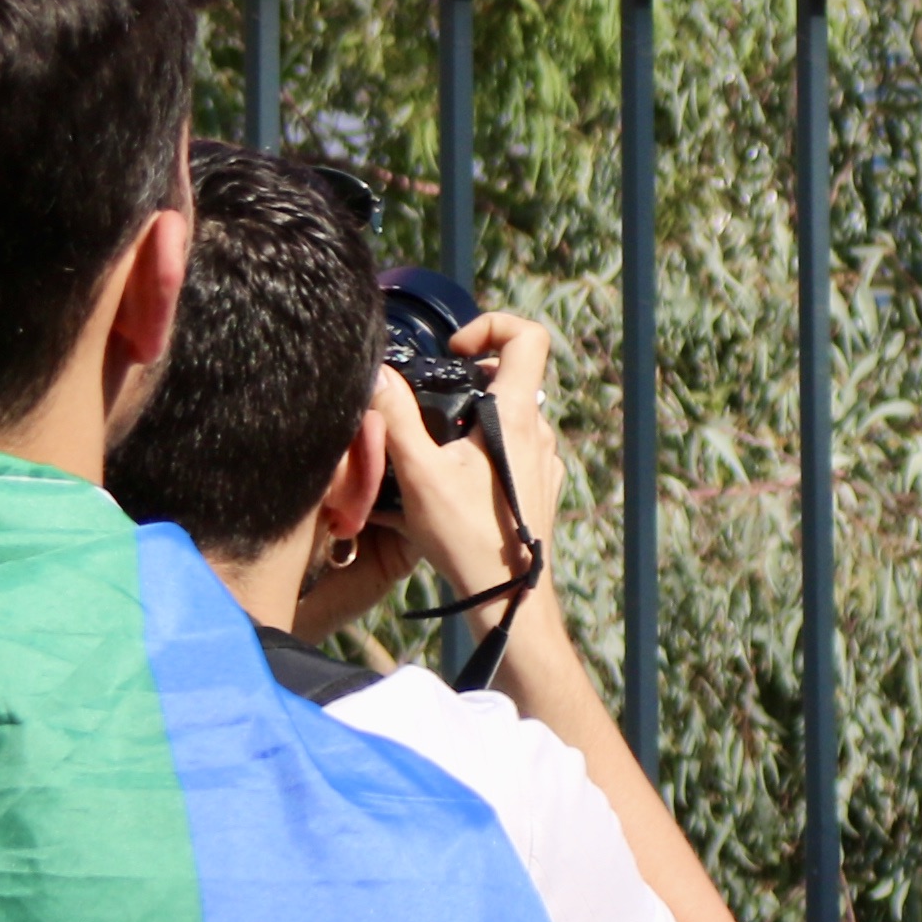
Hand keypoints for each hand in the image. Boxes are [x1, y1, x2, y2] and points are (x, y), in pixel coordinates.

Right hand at [371, 306, 566, 602]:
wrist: (507, 595)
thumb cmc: (466, 535)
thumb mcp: (419, 474)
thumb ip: (397, 419)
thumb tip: (377, 375)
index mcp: (516, 415)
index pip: (528, 337)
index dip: (490, 327)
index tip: (453, 354)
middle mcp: (539, 431)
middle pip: (511, 378)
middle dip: (468, 382)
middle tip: (430, 407)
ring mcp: (544, 460)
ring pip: (509, 418)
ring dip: (474, 421)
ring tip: (434, 451)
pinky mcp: (541, 486)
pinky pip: (513, 451)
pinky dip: (484, 453)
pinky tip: (452, 483)